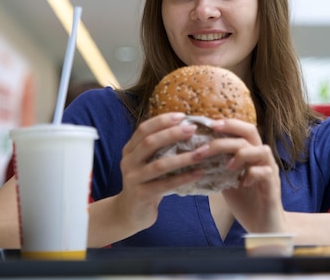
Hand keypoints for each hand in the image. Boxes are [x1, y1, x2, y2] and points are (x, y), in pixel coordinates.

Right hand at [113, 112, 203, 232]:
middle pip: (149, 143)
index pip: (144, 129)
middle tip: (192, 129)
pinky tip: (198, 173)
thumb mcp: (147, 162)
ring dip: (182, 158)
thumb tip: (187, 129)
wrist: (130, 213)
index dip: (162, 121)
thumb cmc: (146, 183)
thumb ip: (159, 148)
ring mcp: (133, 179)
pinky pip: (165, 185)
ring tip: (201, 153)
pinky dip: (183, 178)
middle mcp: (128, 162)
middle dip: (172, 133)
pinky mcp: (141, 195)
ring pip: (159, 165)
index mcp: (130, 149)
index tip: (182, 115)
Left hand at [193, 119, 286, 232]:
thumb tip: (195, 158)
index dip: (229, 124)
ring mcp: (270, 172)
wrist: (264, 227)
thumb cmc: (246, 203)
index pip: (243, 130)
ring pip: (262, 149)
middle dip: (230, 130)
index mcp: (252, 155)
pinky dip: (251, 174)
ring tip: (227, 166)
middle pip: (251, 132)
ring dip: (241, 154)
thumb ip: (218, 168)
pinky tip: (241, 183)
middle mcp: (263, 159)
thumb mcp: (227, 182)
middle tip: (211, 135)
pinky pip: (265, 172)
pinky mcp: (273, 188)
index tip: (210, 124)